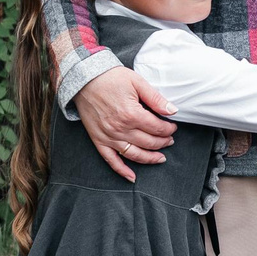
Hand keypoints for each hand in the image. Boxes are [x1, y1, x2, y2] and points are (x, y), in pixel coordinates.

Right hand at [77, 65, 176, 180]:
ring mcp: (108, 137)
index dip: (169, 129)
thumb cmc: (110, 78)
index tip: (173, 127)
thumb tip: (173, 110)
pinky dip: (122, 170)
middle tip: (170, 140)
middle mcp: (120, 129)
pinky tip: (132, 177)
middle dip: (163, 142)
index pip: (157, 128)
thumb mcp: (137, 82)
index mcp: (132, 114)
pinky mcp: (98, 140)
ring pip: (134, 155)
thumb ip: (155, 98)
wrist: (83, 79)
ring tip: (160, 157)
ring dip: (150, 158)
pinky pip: (111, 160)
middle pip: (149, 143)